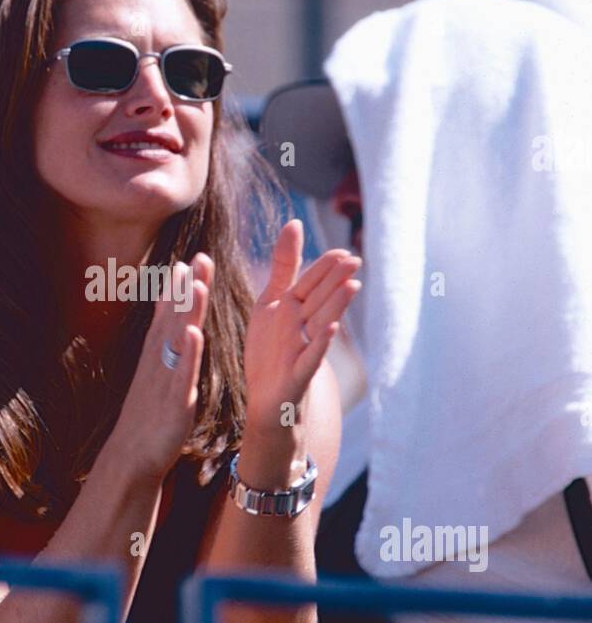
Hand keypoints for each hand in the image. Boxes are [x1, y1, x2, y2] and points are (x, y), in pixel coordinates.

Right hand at [109, 254, 212, 480]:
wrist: (131, 456)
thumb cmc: (147, 414)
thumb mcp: (155, 375)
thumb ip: (162, 347)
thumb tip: (169, 324)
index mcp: (157, 355)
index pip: (169, 314)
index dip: (181, 287)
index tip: (193, 258)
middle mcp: (159, 361)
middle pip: (174, 318)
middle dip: (187, 288)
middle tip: (200, 257)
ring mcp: (165, 379)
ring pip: (177, 340)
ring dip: (186, 311)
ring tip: (196, 283)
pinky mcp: (173, 401)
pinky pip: (181, 373)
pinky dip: (188, 353)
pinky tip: (194, 333)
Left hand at [244, 220, 359, 438]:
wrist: (267, 401)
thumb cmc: (271, 350)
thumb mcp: (272, 302)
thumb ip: (285, 265)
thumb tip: (295, 221)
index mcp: (294, 309)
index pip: (311, 283)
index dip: (325, 268)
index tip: (343, 252)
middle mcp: (301, 327)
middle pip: (320, 300)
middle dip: (335, 281)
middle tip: (354, 261)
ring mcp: (301, 351)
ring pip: (321, 323)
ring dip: (336, 306)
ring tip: (352, 286)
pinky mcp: (296, 376)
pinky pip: (310, 358)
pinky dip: (320, 344)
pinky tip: (330, 329)